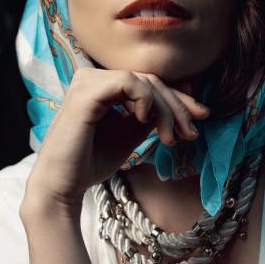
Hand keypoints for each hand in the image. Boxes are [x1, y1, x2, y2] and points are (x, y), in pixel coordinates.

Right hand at [19, 67, 209, 227]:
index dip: (178, 99)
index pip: (149, 83)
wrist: (63, 185)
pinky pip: (128, 82)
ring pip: (144, 81)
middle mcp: (93, 78)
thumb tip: (185, 94)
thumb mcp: (132, 133)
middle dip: (177, 106)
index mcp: (102, 85)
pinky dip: (146, 100)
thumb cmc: (92, 160)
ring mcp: (87, 82)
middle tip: (190, 133)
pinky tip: (147, 121)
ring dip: (165, 109)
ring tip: (169, 137)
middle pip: (150, 80)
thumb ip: (152, 114)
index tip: (200, 118)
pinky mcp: (86, 91)